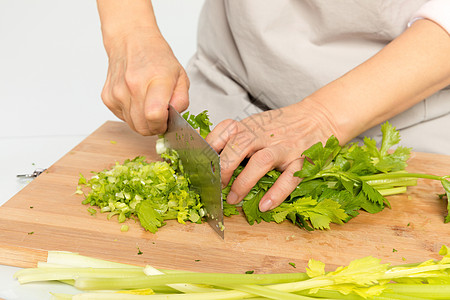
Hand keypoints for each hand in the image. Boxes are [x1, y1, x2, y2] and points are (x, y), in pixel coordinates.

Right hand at [101, 30, 188, 135]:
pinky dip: (132, 115)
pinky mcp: (107, 97)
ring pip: (133, 126)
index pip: (155, 115)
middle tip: (160, 116)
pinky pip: (123, 118)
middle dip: (155, 127)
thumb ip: (181, 100)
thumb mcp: (180, 75)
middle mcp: (133, 86)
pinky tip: (137, 100)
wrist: (131, 40)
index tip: (167, 120)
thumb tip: (174, 118)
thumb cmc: (157, 57)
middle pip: (143, 127)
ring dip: (144, 122)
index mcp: (156, 79)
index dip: (163, 124)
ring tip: (149, 104)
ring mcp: (117, 92)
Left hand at [206, 98, 339, 211]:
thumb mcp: (255, 125)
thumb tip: (207, 157)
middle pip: (238, 147)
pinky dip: (277, 193)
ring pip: (261, 161)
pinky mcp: (302, 160)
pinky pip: (289, 178)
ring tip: (233, 199)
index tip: (200, 167)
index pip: (223, 133)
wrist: (319, 116)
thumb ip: (234, 138)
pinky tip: (264, 205)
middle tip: (215, 187)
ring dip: (244, 182)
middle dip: (223, 168)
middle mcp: (264, 135)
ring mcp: (284, 147)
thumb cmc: (282, 126)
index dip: (209, 151)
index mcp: (249, 126)